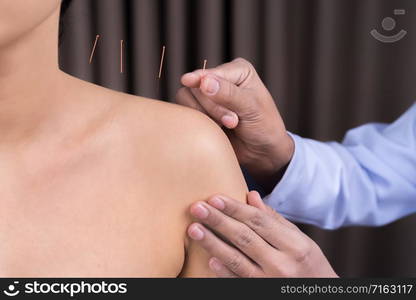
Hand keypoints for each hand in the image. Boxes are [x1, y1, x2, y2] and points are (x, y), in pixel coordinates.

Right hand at [175, 58, 293, 191]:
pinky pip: (185, 111)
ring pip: (185, 98)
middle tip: (233, 122)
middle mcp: (220, 79)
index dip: (212, 92)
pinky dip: (199, 122)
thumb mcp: (251, 108)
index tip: (215, 105)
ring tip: (226, 126)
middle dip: (213, 109)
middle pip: (196, 87)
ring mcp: (207, 95)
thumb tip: (204, 82)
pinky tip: (216, 129)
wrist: (262, 152)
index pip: (211, 74)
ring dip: (205, 116)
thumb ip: (228, 94)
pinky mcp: (199, 111)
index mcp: (237, 70)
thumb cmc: (264, 127)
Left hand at [187, 191, 337, 277]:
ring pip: (237, 259)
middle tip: (197, 208)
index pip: (259, 221)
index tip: (215, 198)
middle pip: (244, 237)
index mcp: (294, 244)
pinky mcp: (260, 292)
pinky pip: (239, 280)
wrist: (319, 296)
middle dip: (219, 221)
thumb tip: (250, 195)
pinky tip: (209, 259)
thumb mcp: (299, 239)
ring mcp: (270, 280)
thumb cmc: (309, 264)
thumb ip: (274, 219)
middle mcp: (282, 262)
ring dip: (213, 243)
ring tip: (194, 229)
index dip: (235, 208)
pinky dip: (224, 271)